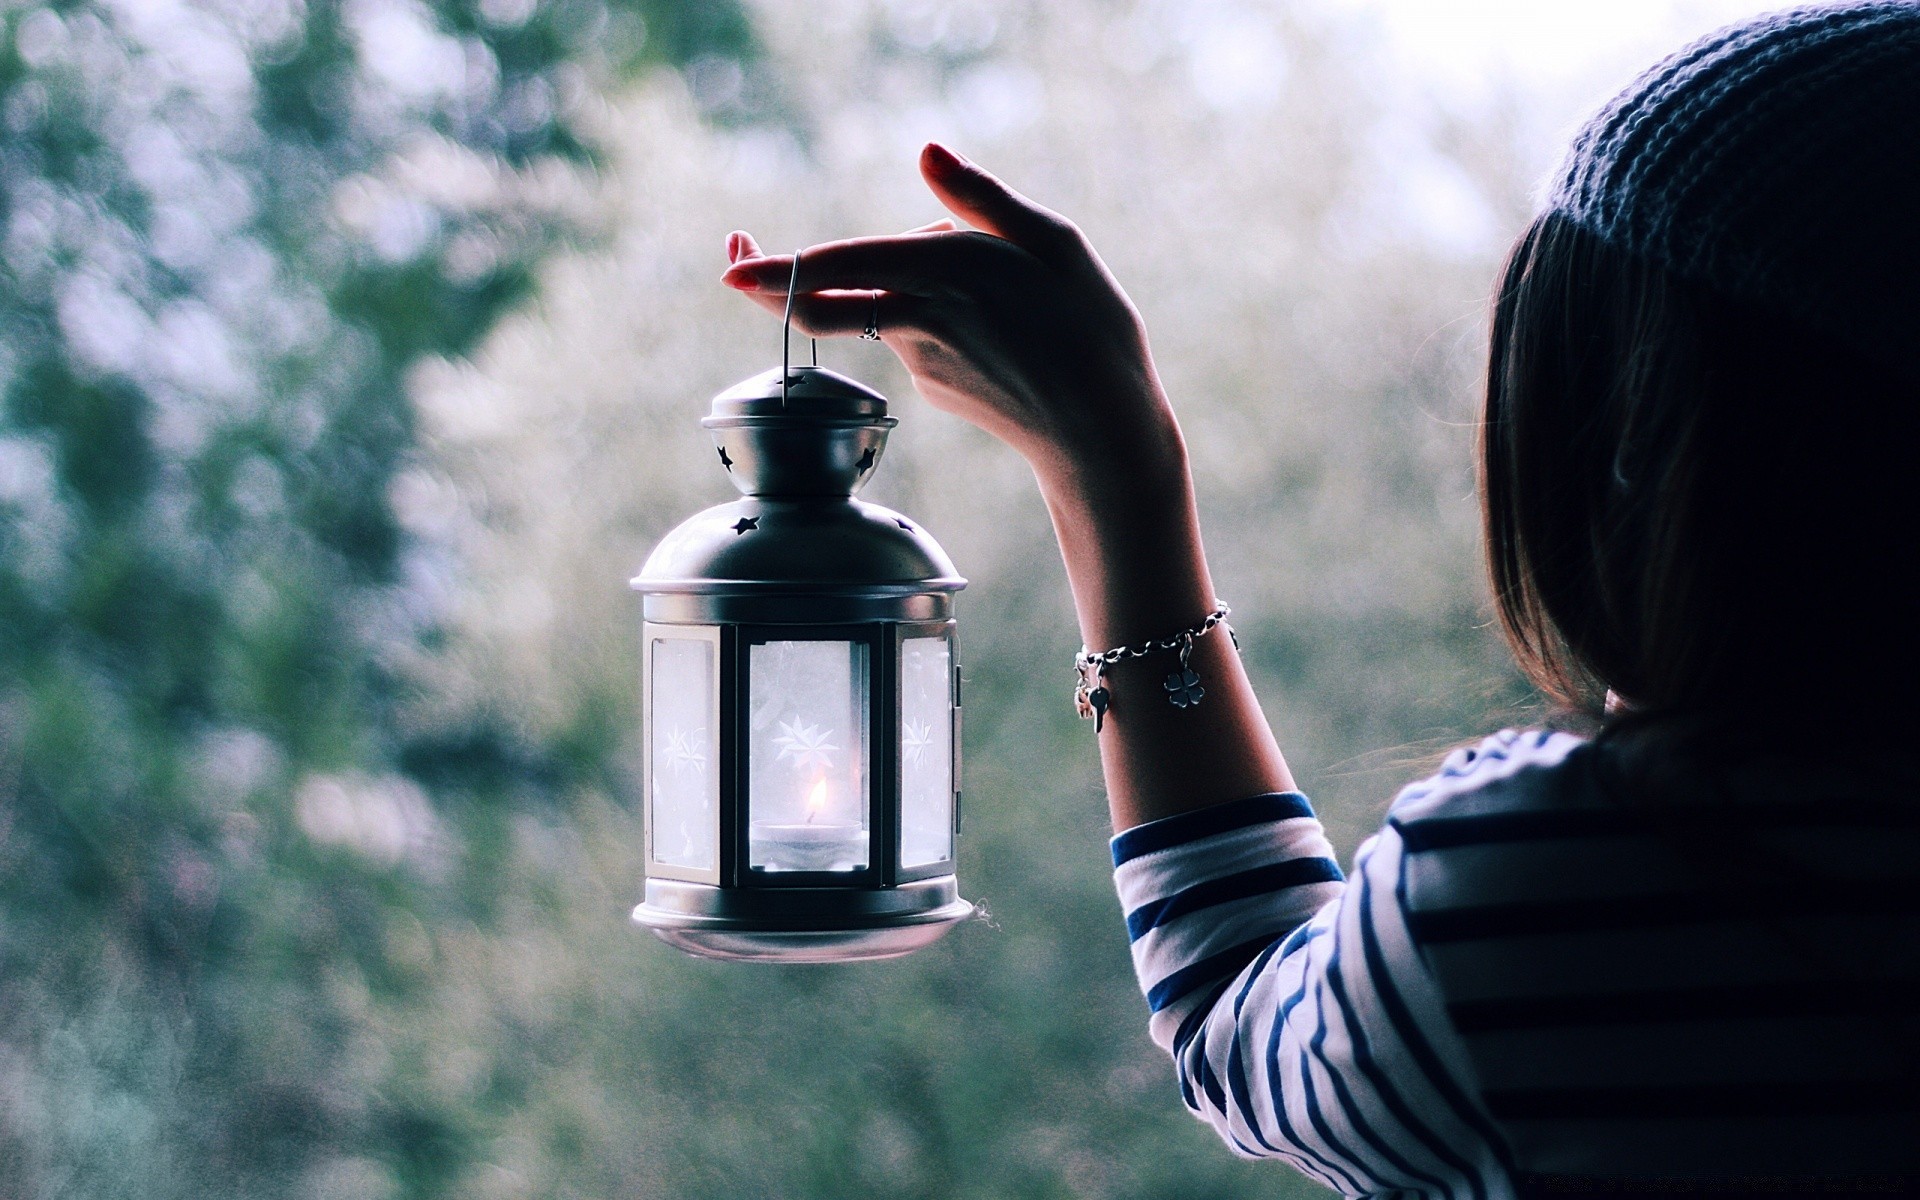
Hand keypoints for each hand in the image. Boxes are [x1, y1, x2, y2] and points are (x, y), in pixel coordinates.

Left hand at [721, 143, 1183, 498]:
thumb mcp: (1053, 241)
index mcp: (947, 271)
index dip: (780, 268)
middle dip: (770, 286)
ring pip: (885, 304)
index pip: (842, 266)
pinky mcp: (930, 387)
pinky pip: (915, 332)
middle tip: (733, 262)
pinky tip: (998, 328)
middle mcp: (921, 318)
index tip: (731, 264)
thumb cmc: (1090, 325)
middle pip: (822, 306)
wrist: (1103, 430)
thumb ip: (979, 198)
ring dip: (904, 284)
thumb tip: (926, 154)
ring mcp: (919, 361)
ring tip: (1003, 291)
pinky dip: (934, 315)